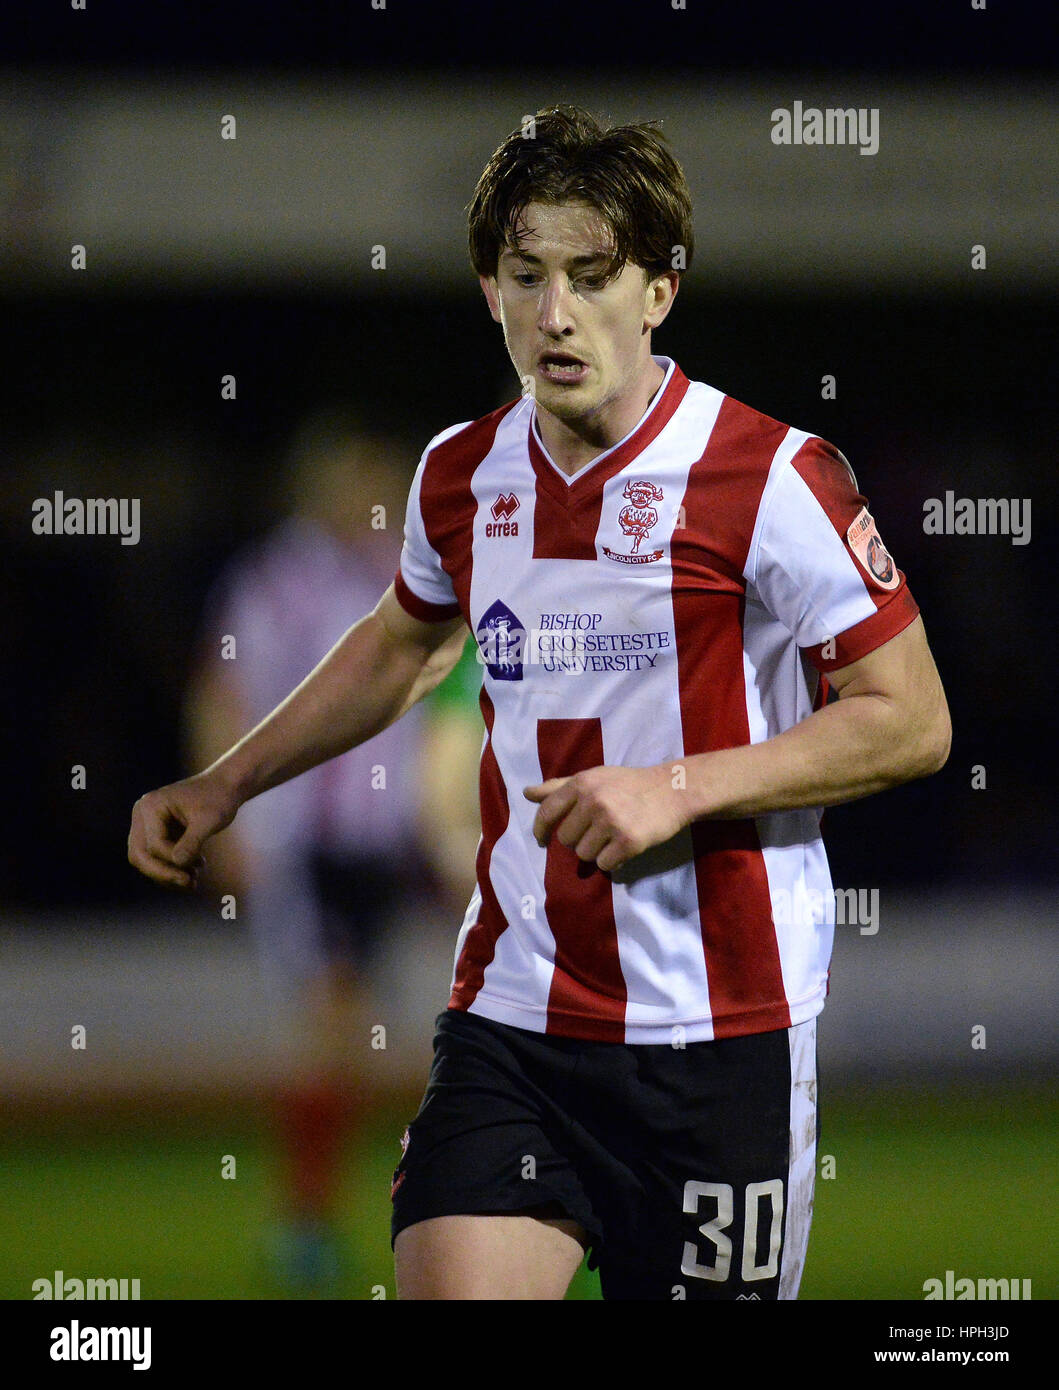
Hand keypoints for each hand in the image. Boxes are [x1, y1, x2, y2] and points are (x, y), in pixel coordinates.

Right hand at [127, 772, 240, 888]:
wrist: (226, 786)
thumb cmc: (219, 799)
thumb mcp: (210, 820)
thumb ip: (193, 842)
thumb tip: (177, 863)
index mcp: (151, 806)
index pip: (154, 845)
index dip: (174, 862)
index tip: (198, 868)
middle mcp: (142, 814)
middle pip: (139, 854)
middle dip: (163, 873)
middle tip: (189, 884)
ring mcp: (146, 823)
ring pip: (145, 859)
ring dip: (167, 873)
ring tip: (194, 880)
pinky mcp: (155, 832)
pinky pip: (155, 857)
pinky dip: (171, 868)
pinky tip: (193, 872)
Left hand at [523, 764, 686, 872]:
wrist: (672, 790)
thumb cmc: (629, 783)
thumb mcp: (594, 777)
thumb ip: (559, 787)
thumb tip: (527, 794)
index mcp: (582, 784)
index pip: (547, 812)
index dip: (539, 829)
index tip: (541, 840)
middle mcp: (593, 802)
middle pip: (565, 839)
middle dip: (577, 839)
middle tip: (596, 832)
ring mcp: (611, 822)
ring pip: (583, 854)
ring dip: (595, 851)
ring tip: (611, 838)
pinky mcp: (628, 842)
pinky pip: (605, 864)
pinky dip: (612, 861)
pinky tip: (623, 848)